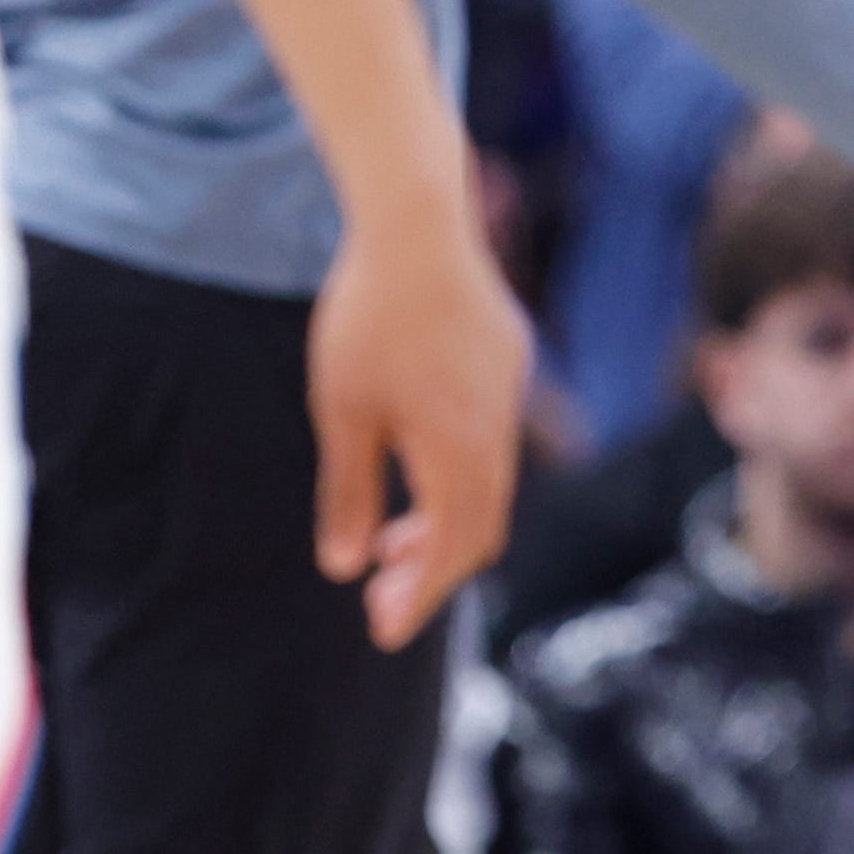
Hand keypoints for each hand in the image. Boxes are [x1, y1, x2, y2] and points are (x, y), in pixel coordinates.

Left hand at [305, 195, 533, 648]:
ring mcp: (511, 392)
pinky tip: (417, 459)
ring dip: (445, 520)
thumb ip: (349, 492)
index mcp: (461, 450)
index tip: (381, 630)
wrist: (416, 223)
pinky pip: (495, 439)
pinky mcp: (509, 360)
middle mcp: (499, 429)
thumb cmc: (368, 319)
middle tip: (380, 593)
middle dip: (432, 570)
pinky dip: (459, 474)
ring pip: (491, 483)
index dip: (419, 597)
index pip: (451, 550)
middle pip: (481, 527)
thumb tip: (346, 567)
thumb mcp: (343, 412)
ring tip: (392, 533)